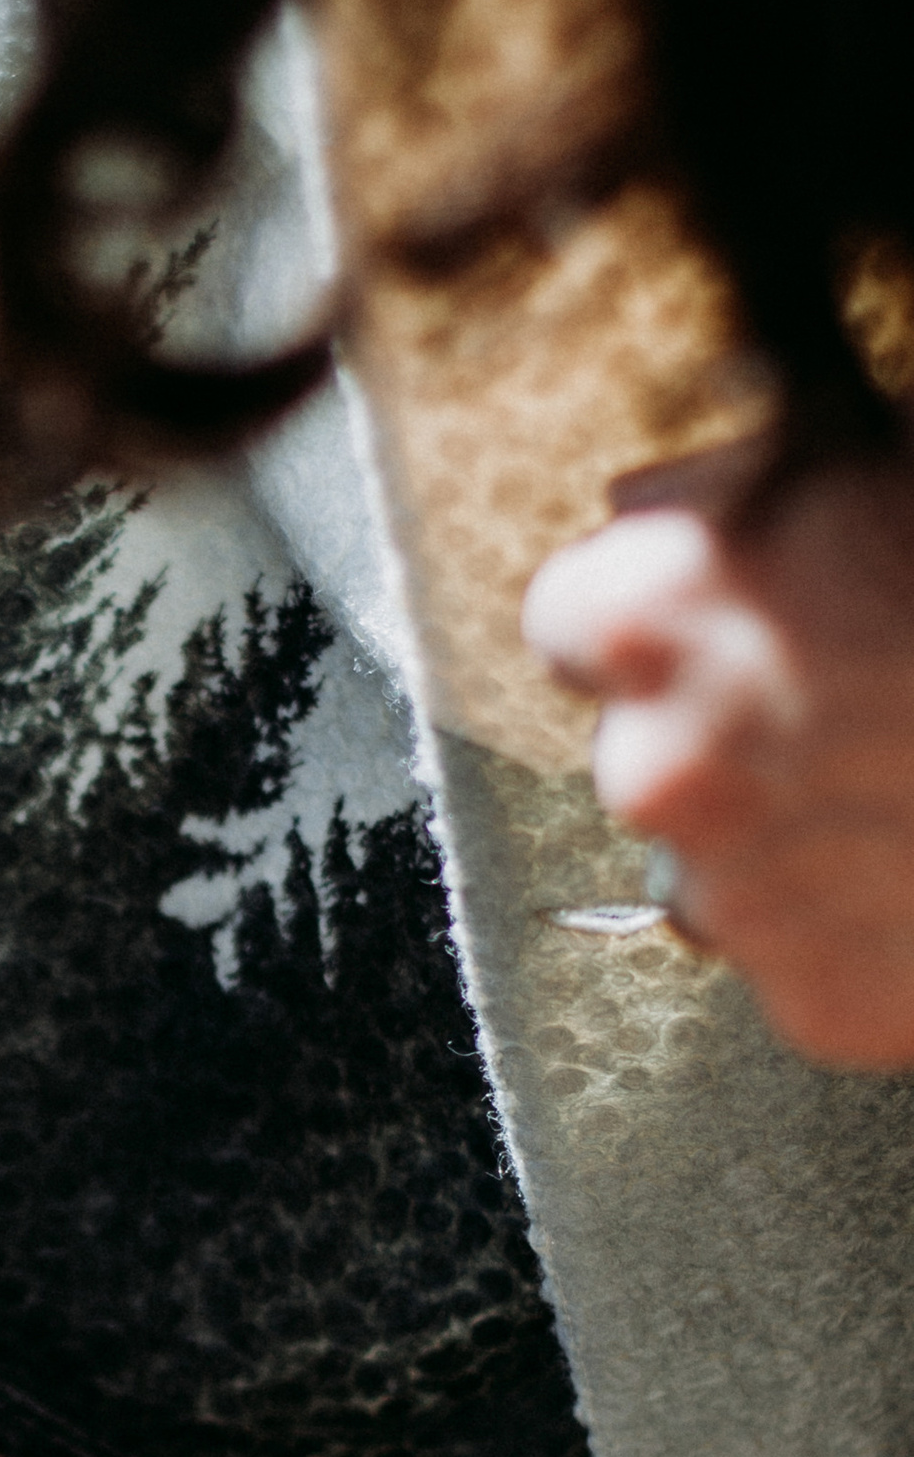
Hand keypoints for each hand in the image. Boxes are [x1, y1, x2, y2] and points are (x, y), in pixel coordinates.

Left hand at [521, 433, 913, 1068]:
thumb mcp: (887, 451)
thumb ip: (745, 478)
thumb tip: (650, 495)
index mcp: (656, 608)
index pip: (574, 619)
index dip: (665, 614)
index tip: (736, 615)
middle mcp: (660, 765)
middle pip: (646, 752)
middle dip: (733, 731)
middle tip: (869, 703)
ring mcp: (736, 903)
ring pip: (722, 872)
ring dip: (795, 838)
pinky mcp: (818, 1006)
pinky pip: (809, 966)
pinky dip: (863, 932)